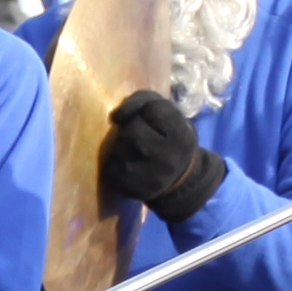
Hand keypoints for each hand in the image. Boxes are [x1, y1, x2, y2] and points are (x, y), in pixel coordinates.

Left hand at [93, 91, 227, 231]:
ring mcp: (150, 178)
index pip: (153, 109)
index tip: (153, 120)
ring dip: (122, 146)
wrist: (180, 178)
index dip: (147, 111)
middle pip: (133, 131)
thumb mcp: (167, 111)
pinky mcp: (132, 190)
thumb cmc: (168, 136)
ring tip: (136, 152)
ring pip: (119, 150)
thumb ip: (142, 100)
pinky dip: (115, 162)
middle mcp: (169, 160)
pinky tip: (128, 165)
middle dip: (132, 129)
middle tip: (143, 137)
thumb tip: (115, 116)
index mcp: (181, 136)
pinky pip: (110, 168)